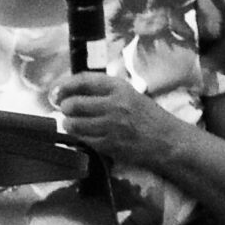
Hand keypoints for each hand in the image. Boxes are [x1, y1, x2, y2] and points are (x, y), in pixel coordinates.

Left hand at [52, 72, 187, 167]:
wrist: (167, 140)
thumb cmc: (146, 116)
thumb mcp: (129, 94)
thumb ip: (103, 91)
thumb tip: (69, 91)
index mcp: (119, 87)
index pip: (84, 80)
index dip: (65, 85)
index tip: (57, 92)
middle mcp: (114, 104)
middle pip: (74, 103)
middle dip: (64, 107)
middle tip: (65, 110)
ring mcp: (111, 126)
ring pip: (74, 124)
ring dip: (68, 123)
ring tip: (72, 123)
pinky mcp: (109, 144)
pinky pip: (83, 139)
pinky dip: (78, 136)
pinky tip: (83, 134)